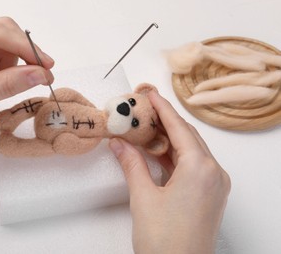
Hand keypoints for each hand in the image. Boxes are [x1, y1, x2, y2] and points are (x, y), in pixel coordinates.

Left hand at [0, 17, 53, 168]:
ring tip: (7, 89)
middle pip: (0, 33)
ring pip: (2, 48)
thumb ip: (6, 85)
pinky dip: (7, 74)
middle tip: (43, 74)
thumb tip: (41, 74)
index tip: (46, 64)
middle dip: (23, 54)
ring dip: (14, 67)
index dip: (24, 46)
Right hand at [109, 90, 230, 253]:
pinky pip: (191, 166)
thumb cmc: (166, 242)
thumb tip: (119, 143)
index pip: (179, 128)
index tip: (149, 94)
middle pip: (187, 136)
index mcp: (201, 169)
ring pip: (189, 151)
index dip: (162, 108)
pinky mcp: (208, 196)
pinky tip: (156, 151)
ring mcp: (213, 186)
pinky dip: (173, 156)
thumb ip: (131, 164)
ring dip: (168, 139)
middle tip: (144, 108)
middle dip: (164, 121)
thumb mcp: (143, 198)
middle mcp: (213, 174)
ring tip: (145, 127)